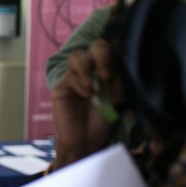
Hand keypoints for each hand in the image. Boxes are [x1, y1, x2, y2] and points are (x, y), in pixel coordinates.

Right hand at [51, 39, 119, 167]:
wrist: (86, 140)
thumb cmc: (104, 122)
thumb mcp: (117, 100)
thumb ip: (118, 83)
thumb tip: (120, 68)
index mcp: (109, 70)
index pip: (114, 51)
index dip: (118, 57)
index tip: (123, 72)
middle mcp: (93, 69)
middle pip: (97, 46)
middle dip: (103, 57)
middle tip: (106, 75)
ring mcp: (76, 76)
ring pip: (78, 56)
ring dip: (87, 68)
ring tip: (93, 86)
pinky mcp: (62, 85)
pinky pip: (70, 75)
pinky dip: (79, 82)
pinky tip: (85, 94)